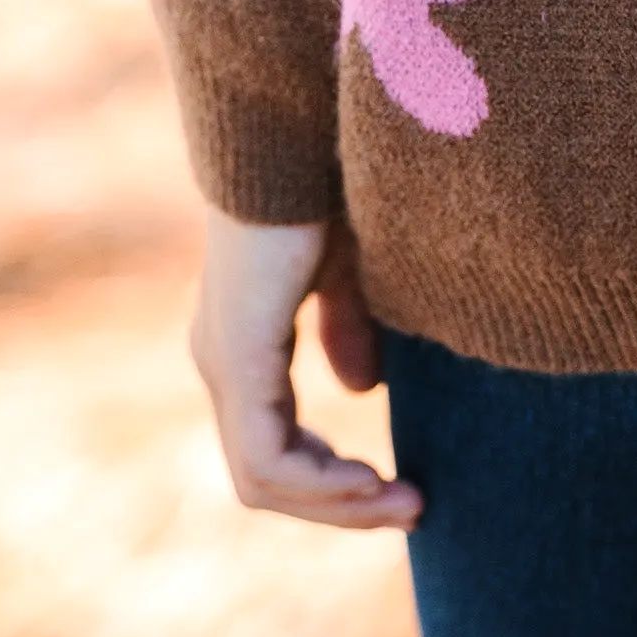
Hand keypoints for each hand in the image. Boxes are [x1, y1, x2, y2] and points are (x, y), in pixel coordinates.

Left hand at [190, 207, 422, 529]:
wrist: (302, 129)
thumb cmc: (328, 182)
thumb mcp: (350, 270)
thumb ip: (349, 328)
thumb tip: (363, 387)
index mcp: (245, 341)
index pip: (277, 445)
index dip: (335, 478)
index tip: (402, 482)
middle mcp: (223, 360)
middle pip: (267, 476)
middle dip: (341, 504)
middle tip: (413, 507)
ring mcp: (223, 362)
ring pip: (263, 479)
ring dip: (336, 504)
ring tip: (402, 500)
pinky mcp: (236, 357)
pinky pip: (265, 460)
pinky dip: (320, 484)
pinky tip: (372, 479)